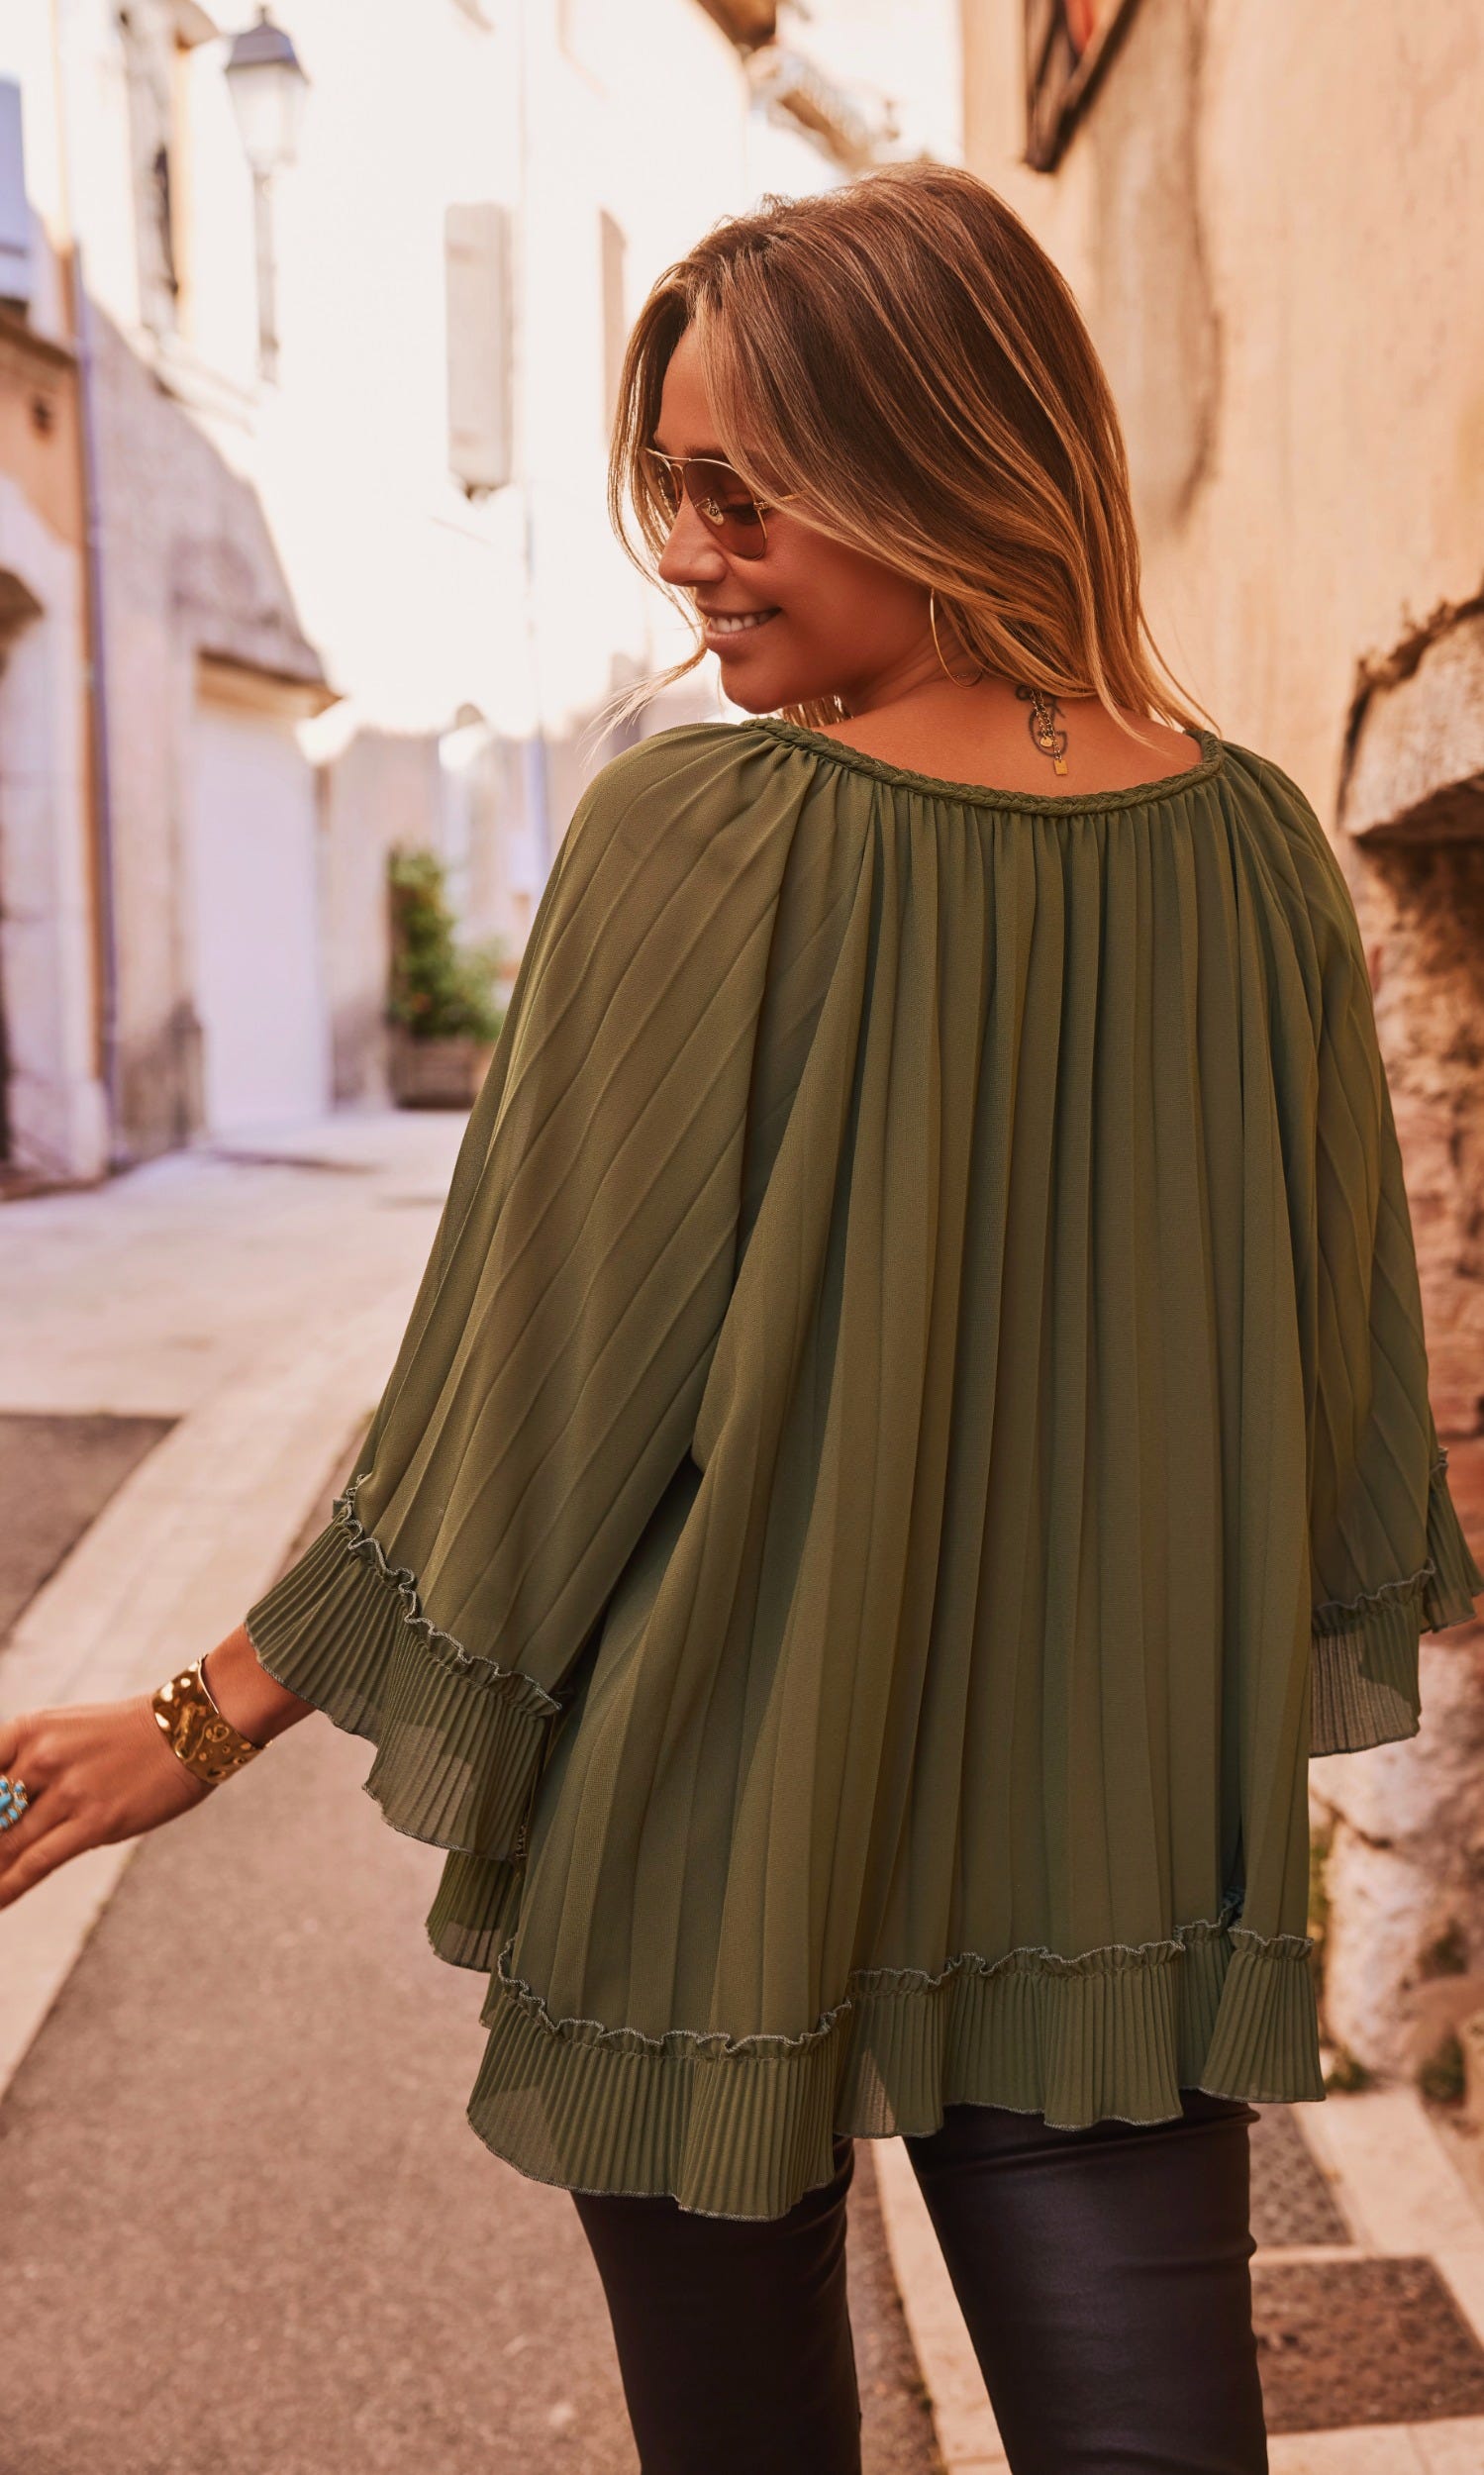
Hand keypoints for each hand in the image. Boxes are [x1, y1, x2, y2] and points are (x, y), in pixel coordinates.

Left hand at [0, 1694, 213, 1909]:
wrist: (192, 1727)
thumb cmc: (126, 1733)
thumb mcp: (66, 1730)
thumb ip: (27, 1765)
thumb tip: (1, 1812)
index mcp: (28, 1729)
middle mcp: (41, 1758)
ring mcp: (68, 1791)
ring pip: (3, 1845)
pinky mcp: (94, 1822)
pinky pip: (36, 1863)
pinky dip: (8, 1888)